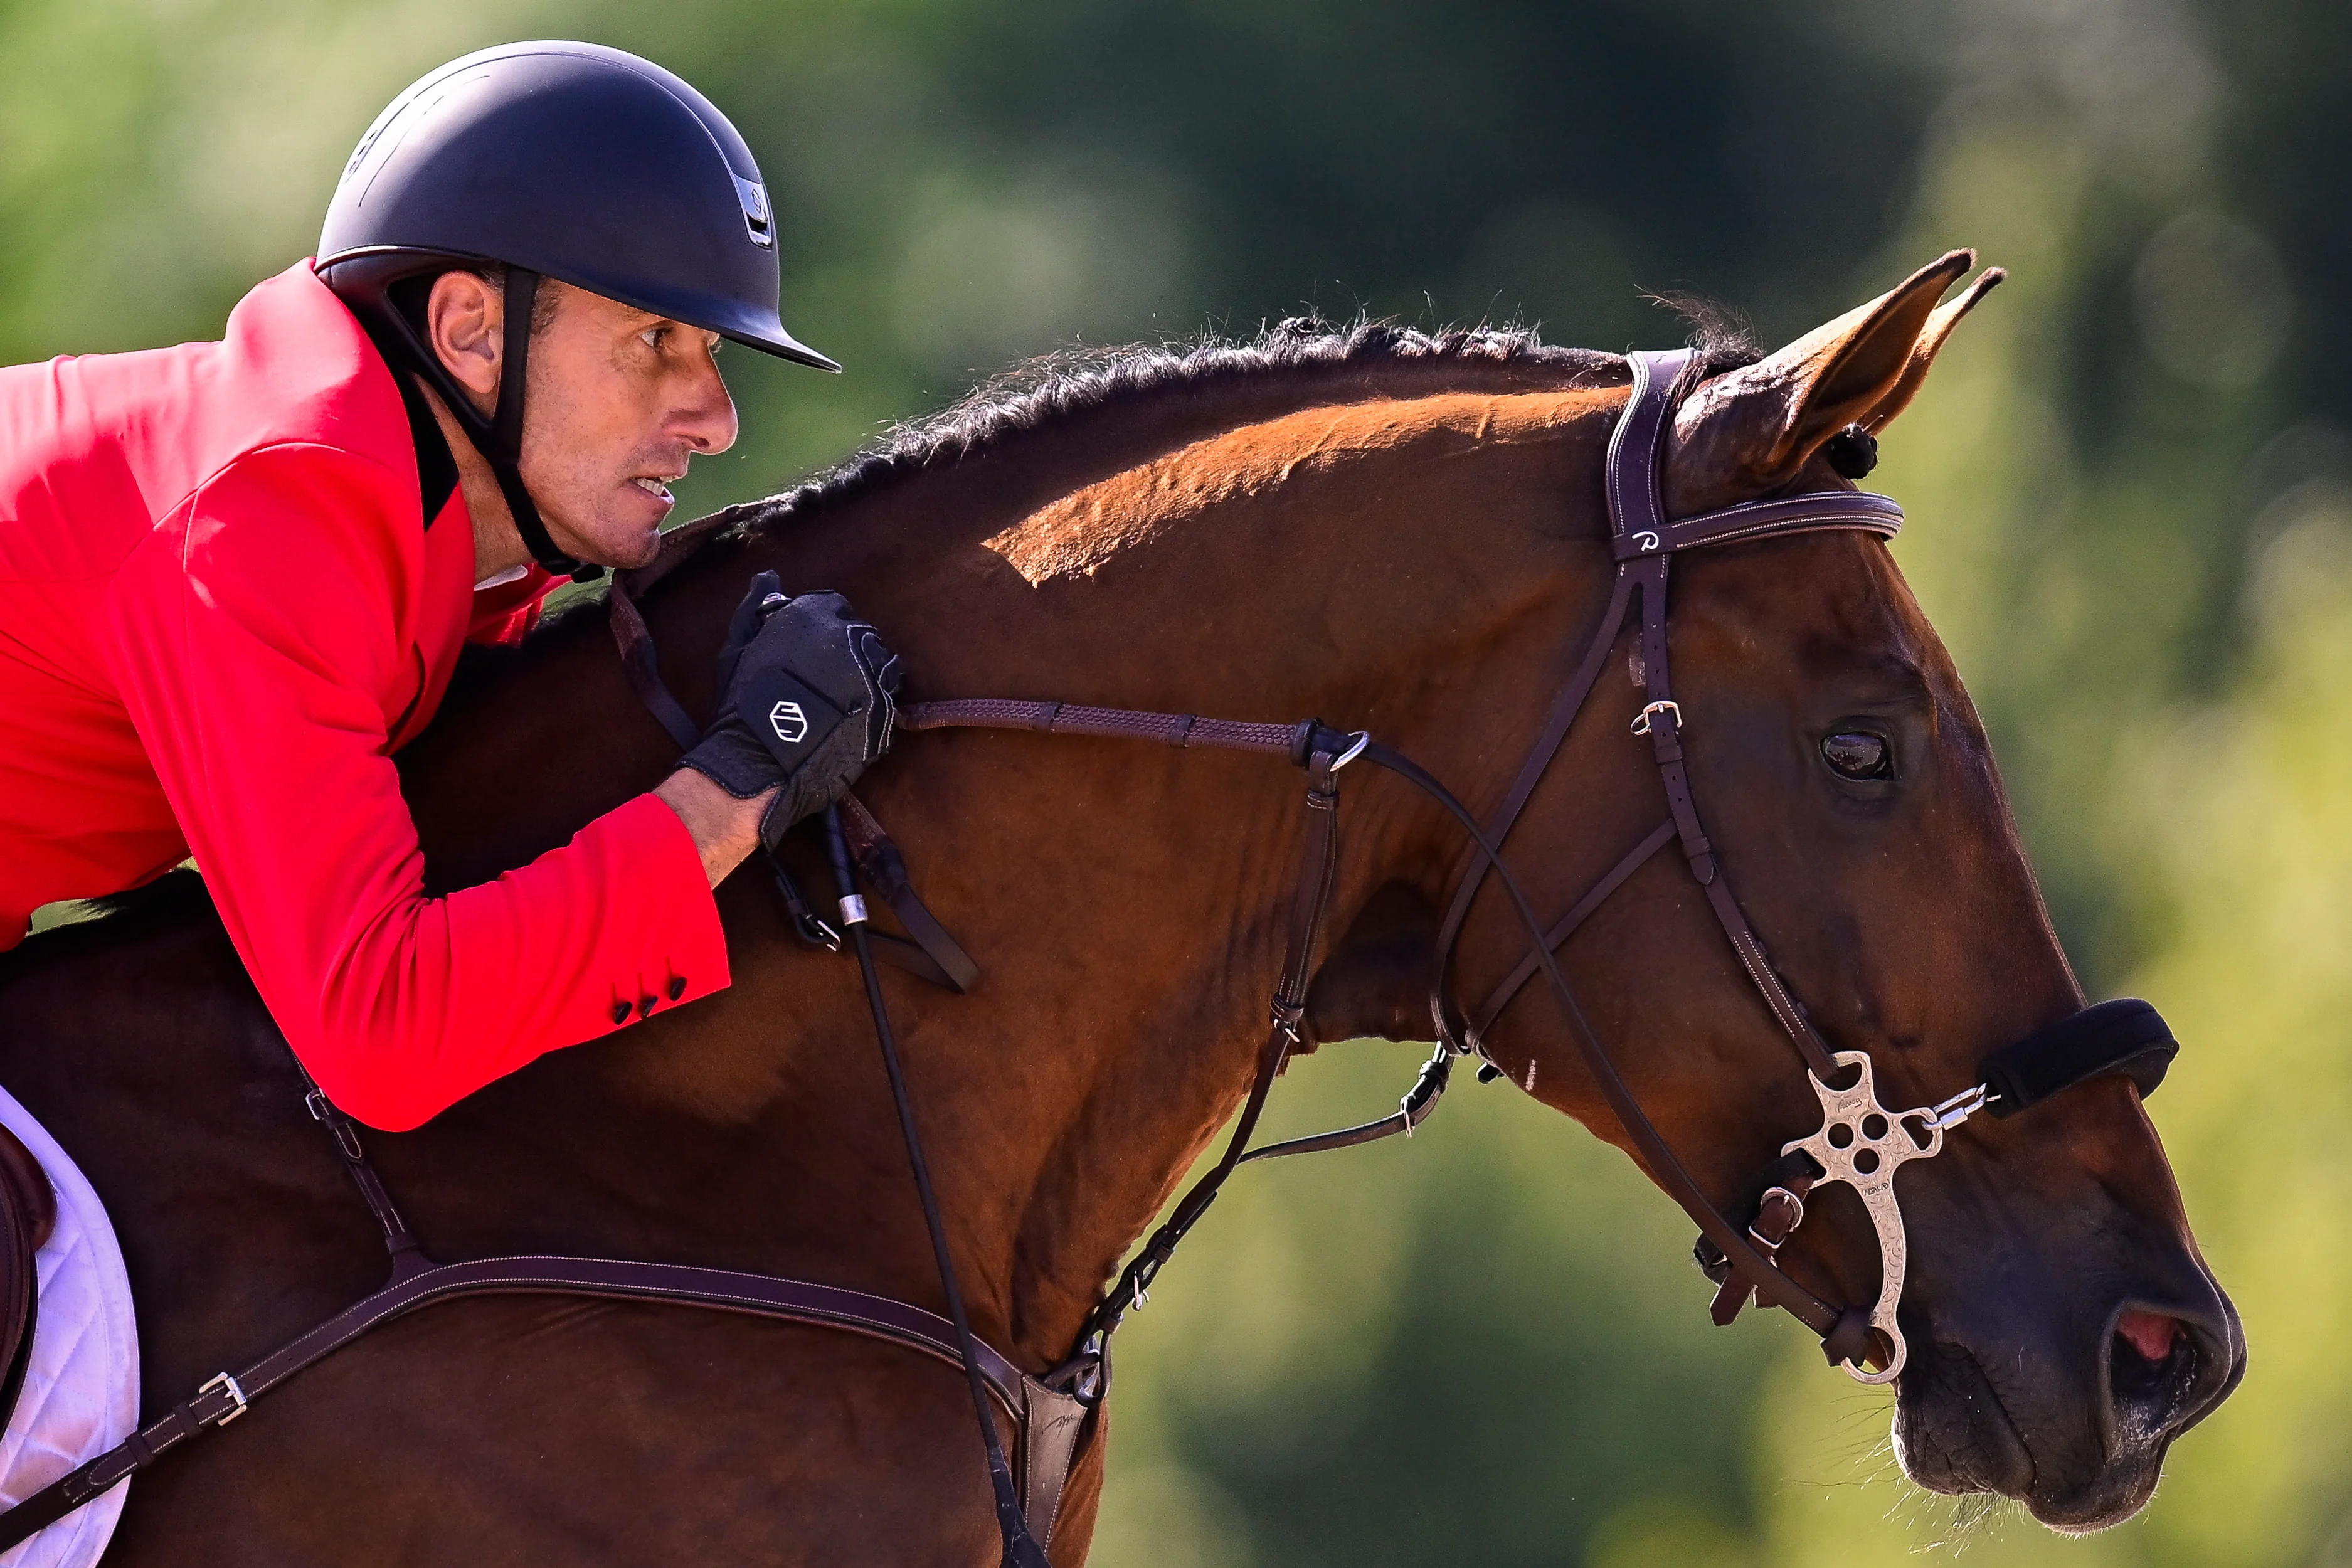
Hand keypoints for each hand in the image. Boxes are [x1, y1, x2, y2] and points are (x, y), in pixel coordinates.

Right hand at [678, 574, 901, 846]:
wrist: (760, 761)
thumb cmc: (742, 702)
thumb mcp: (739, 646)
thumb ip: (756, 607)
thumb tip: (769, 577)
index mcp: (817, 615)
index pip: (834, 606)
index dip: (823, 628)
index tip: (812, 649)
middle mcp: (852, 639)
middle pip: (862, 635)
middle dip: (848, 651)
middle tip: (825, 679)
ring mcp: (873, 676)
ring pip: (882, 665)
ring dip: (867, 675)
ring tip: (841, 699)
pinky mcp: (885, 712)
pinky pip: (887, 702)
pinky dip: (873, 707)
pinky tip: (850, 720)